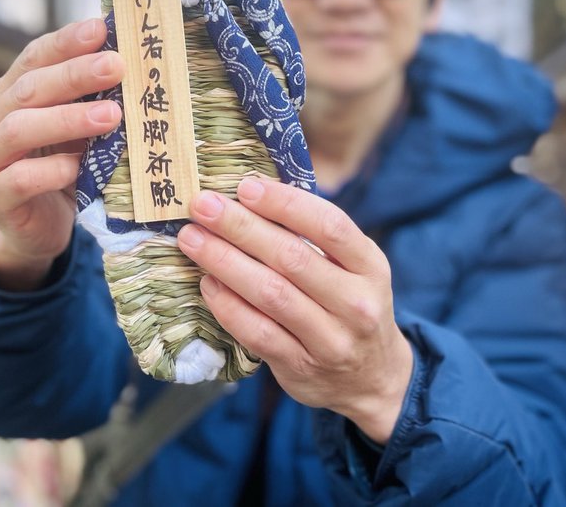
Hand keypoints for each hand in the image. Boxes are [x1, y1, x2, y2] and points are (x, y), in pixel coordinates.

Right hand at [0, 18, 123, 289]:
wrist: (40, 227)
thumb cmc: (64, 166)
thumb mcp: (79, 129)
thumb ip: (93, 99)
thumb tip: (135, 62)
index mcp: (10, 95)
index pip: (33, 58)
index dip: (66, 42)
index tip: (102, 29)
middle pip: (28, 90)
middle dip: (74, 75)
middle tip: (116, 66)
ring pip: (18, 130)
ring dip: (66, 119)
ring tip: (110, 116)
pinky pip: (17, 180)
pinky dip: (48, 171)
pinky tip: (76, 167)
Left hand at [176, 177, 413, 442]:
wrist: (372, 379)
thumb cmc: (349, 303)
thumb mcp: (352, 266)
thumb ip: (313, 234)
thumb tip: (250, 191)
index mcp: (369, 266)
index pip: (329, 226)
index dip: (285, 203)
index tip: (245, 186)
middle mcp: (355, 304)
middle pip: (292, 257)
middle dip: (240, 227)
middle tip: (203, 206)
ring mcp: (330, 340)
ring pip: (270, 294)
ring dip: (225, 262)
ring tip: (192, 239)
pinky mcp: (301, 368)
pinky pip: (257, 333)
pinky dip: (227, 305)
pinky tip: (207, 283)